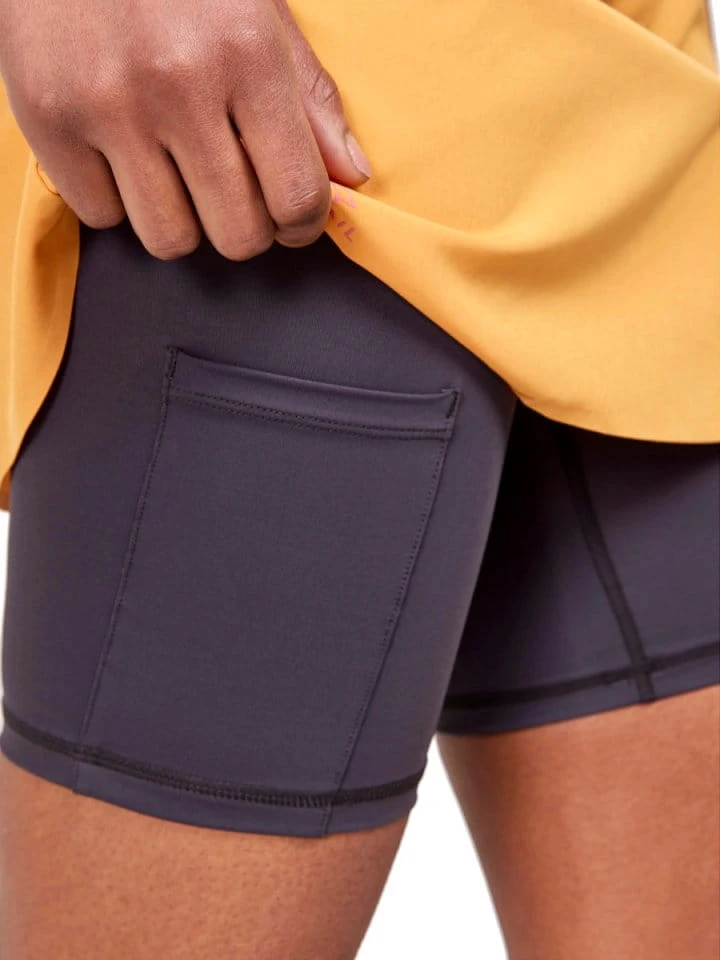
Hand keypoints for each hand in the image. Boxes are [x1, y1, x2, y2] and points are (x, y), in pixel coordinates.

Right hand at [0, 0, 371, 259]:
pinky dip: (118, 201)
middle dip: (245, 225)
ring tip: (174, 170)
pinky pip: (103, 218)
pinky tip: (122, 155)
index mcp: (246, 54)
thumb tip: (351, 174)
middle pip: (237, 236)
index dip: (303, 225)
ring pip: (171, 239)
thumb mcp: (261, 12)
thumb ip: (310, 97)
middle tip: (233, 191)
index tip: (292, 220)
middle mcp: (178, 84)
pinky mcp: (48, 119)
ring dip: (182, 220)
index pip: (297, 196)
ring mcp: (107, 105)